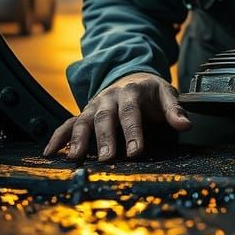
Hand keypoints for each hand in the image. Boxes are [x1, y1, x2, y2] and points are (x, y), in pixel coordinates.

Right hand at [43, 72, 191, 161]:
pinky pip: (68, 124)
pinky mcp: (85, 113)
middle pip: (105, 118)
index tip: (136, 151)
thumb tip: (185, 124)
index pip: (131, 112)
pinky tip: (49, 152)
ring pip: (84, 121)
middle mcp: (109, 97)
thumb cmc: (149, 90)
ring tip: (75, 158)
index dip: (133, 131)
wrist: (130, 75)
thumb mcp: (165, 92)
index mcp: (131, 91)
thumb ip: (174, 109)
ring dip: (78, 139)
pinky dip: (58, 137)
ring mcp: (94, 105)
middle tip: (106, 159)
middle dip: (105, 139)